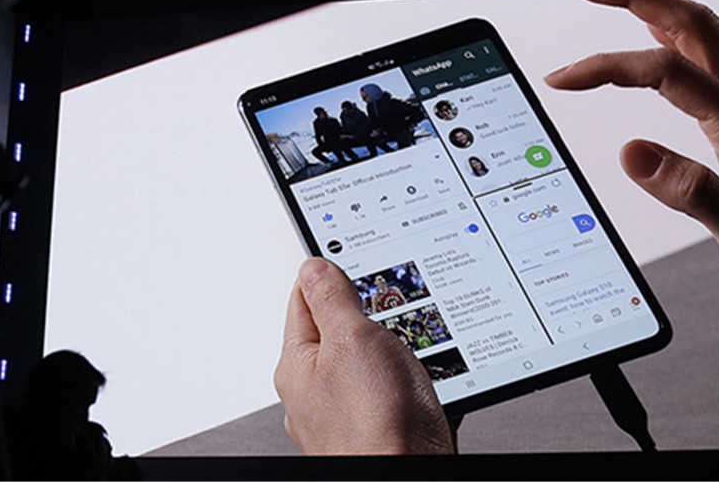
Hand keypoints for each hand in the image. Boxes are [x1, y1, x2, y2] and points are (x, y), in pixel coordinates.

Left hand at [274, 258, 455, 454]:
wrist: (408, 480)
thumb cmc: (375, 426)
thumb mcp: (352, 339)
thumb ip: (332, 298)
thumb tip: (314, 266)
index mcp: (297, 364)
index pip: (304, 300)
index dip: (329, 275)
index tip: (347, 258)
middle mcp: (313, 393)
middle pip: (336, 332)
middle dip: (365, 315)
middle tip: (387, 303)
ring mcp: (344, 415)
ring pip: (366, 364)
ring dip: (389, 350)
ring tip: (407, 347)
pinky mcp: (377, 430)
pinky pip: (389, 392)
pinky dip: (405, 381)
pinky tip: (420, 381)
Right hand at [546, 0, 718, 386]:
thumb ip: (695, 195)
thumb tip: (633, 151)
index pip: (669, 72)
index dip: (610, 66)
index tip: (563, 78)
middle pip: (694, 26)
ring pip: (706, 38)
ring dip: (657, 7)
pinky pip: (712, 66)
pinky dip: (676, 41)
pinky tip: (659, 49)